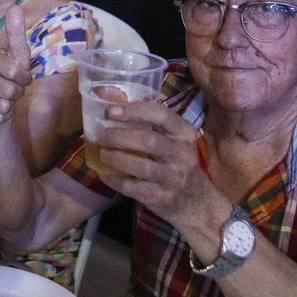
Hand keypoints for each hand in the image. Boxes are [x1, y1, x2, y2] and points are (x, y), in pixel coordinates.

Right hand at [0, 4, 30, 126]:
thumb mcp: (17, 54)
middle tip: (12, 88)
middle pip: (8, 89)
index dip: (24, 77)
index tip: (23, 77)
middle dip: (17, 92)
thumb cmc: (8, 75)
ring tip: (4, 97)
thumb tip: (15, 7)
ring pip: (2, 105)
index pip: (12, 70)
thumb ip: (16, 32)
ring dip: (9, 104)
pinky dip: (1, 116)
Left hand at [88, 99, 219, 229]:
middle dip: (119, 136)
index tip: (110, 111)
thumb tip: (105, 96)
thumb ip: (143, 119)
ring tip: (103, 153)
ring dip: (117, 158)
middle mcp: (182, 154)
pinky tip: (104, 173)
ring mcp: (173, 178)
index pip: (161, 115)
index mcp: (184, 133)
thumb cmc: (174, 160)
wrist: (195, 200)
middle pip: (149, 141)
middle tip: (101, 135)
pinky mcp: (162, 197)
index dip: (134, 111)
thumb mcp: (169, 138)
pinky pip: (133, 188)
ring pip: (142, 166)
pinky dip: (114, 180)